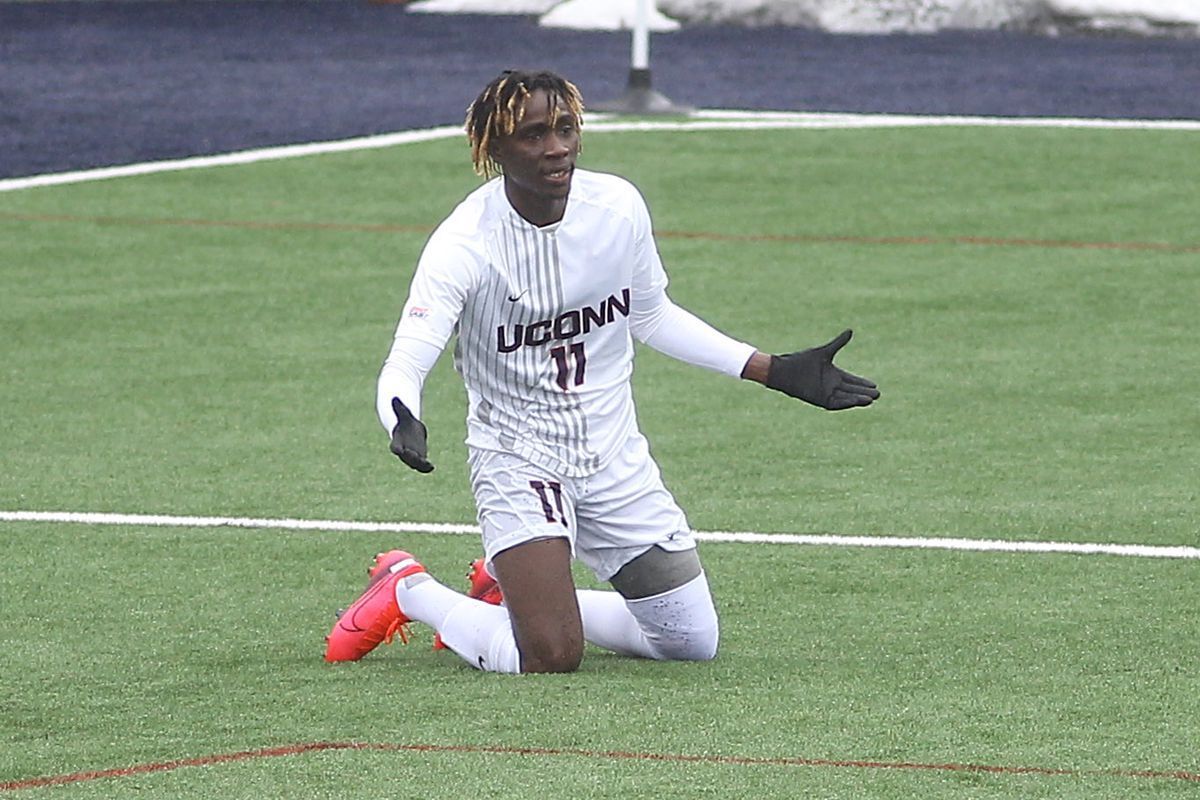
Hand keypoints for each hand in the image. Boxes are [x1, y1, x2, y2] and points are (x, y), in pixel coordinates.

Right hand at [389, 397, 433, 472]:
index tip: (400, 450)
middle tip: (417, 457)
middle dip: (411, 458)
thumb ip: (399, 409)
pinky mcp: (420, 457)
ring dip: (420, 465)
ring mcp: (412, 456)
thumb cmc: (405, 422)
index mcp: (396, 442)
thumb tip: (395, 398)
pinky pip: (422, 465)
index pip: (395, 447)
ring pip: (414, 463)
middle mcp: (403, 451)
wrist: (410, 430)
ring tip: (428, 466)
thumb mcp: (404, 415)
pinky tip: (432, 467)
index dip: (397, 449)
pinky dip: (426, 467)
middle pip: (405, 458)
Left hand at [765, 329, 879, 409]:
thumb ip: (838, 343)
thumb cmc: (801, 361)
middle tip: (878, 393)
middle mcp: (831, 385)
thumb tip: (851, 330)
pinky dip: (846, 403)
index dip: (863, 383)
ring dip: (858, 399)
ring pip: (847, 398)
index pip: (852, 380)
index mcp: (833, 374)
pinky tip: (856, 402)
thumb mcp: (824, 352)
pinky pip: (836, 404)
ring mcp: (826, 393)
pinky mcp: (820, 400)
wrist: (784, 371)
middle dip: (864, 392)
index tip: (875, 384)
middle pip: (852, 390)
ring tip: (872, 399)